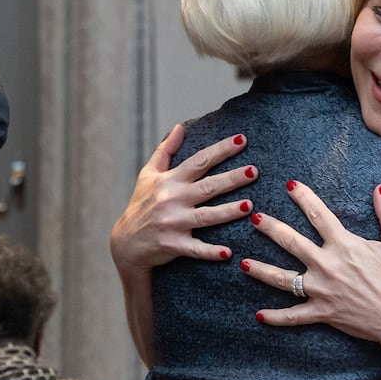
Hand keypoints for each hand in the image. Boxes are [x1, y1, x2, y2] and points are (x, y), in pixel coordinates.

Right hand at [109, 125, 255, 272]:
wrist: (126, 241)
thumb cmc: (141, 204)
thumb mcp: (148, 174)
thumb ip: (166, 151)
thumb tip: (180, 127)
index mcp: (169, 181)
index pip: (198, 161)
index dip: (220, 150)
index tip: (241, 140)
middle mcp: (172, 199)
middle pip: (207, 186)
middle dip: (232, 178)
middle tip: (254, 171)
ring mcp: (173, 223)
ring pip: (206, 216)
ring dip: (228, 212)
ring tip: (250, 206)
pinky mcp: (173, 245)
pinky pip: (195, 249)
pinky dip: (210, 252)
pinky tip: (228, 252)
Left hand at [241, 180, 380, 340]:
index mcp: (344, 245)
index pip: (319, 215)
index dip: (303, 197)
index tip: (289, 185)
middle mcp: (327, 265)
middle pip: (291, 243)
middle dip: (271, 228)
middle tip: (254, 217)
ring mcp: (322, 290)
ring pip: (283, 279)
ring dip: (261, 270)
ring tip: (243, 263)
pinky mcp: (322, 313)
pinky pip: (294, 316)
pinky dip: (275, 317)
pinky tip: (258, 315)